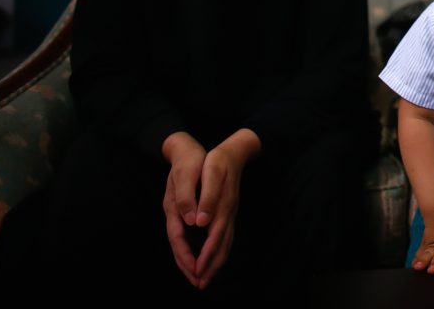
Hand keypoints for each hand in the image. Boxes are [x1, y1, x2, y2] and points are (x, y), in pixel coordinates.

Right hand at [161, 132, 206, 286]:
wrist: (183, 147)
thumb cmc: (187, 160)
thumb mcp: (185, 174)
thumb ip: (186, 197)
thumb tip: (192, 221)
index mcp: (174, 208)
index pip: (179, 238)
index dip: (186, 255)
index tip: (195, 270)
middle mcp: (176, 214)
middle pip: (179, 246)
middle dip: (189, 266)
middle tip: (200, 283)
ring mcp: (180, 214)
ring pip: (184, 243)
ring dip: (192, 261)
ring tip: (201, 277)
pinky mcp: (187, 211)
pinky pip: (190, 236)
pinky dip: (196, 248)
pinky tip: (204, 255)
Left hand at [193, 129, 260, 289]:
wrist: (236, 149)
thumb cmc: (220, 159)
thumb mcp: (211, 171)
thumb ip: (207, 197)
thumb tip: (200, 222)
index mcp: (222, 206)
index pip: (214, 238)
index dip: (205, 256)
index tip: (196, 272)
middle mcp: (229, 213)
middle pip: (222, 246)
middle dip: (211, 267)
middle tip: (200, 285)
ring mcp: (231, 213)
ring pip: (226, 244)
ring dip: (217, 262)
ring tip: (207, 276)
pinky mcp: (230, 211)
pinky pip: (227, 237)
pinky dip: (220, 251)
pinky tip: (216, 255)